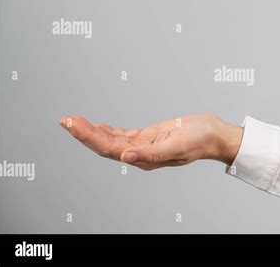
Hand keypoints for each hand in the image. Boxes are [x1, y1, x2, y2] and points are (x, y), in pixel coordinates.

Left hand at [59, 113, 242, 169]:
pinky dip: (107, 130)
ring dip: (92, 130)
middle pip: (105, 144)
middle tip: (65, 120)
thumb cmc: (200, 140)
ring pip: (111, 139)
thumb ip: (151, 154)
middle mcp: (140, 154)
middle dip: (84, 133)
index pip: (109, 149)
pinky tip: (96, 125)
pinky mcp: (149, 136)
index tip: (72, 124)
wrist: (214, 135)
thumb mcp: (177, 146)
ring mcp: (144, 145)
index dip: (89, 137)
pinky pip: (123, 134)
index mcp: (145, 158)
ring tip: (72, 120)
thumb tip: (124, 158)